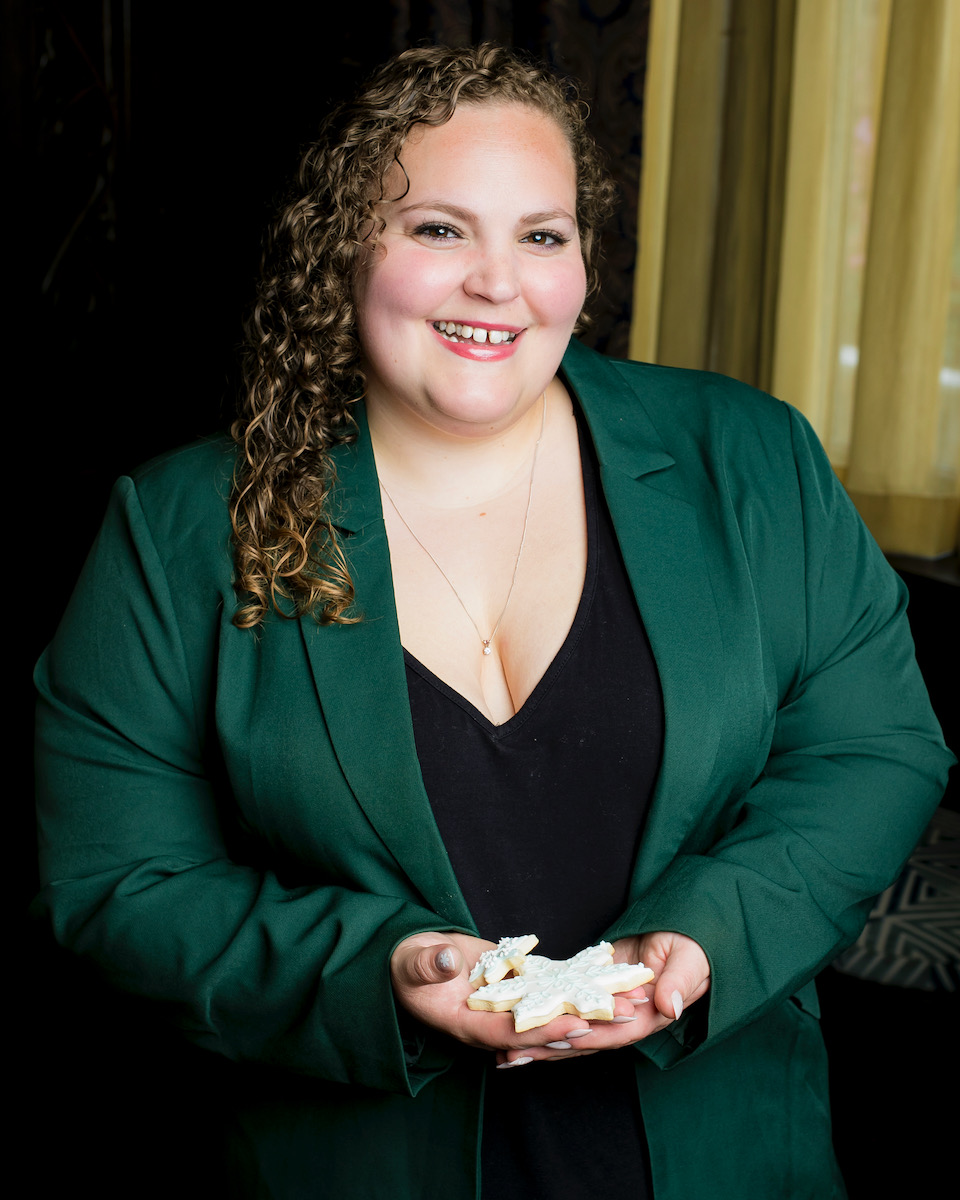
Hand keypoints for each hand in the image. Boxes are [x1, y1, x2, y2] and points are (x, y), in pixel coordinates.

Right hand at [392, 932, 642, 1054]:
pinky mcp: (518, 981)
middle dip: (587, 1020)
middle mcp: (496, 1018)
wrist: (408, 959)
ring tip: (633, 993)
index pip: (512, 1031)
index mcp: (468, 1024)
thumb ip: (428, 965)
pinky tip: (610, 972)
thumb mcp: (409, 965)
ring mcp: (510, 1001)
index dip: (544, 1030)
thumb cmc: (403, 966)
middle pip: (546, 1024)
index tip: (576, 1026)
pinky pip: (552, 984)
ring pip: (557, 1004)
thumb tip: (448, 961)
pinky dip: (580, 979)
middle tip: (627, 1013)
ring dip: (594, 1001)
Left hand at [495, 930, 709, 1066]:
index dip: (588, 1035)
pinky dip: (543, 1011)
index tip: (561, 1037)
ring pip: (570, 1026)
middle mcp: (624, 1020)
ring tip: (505, 1052)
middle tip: (515, 1055)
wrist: (683, 927)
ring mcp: (606, 1006)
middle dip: (551, 1046)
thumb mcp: (689, 960)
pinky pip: (565, 1002)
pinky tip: (515, 1018)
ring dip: (540, 1038)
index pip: (614, 1032)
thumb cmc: (692, 943)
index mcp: (649, 1017)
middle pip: (584, 1038)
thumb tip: (668, 1007)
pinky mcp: (591, 987)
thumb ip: (678, 982)